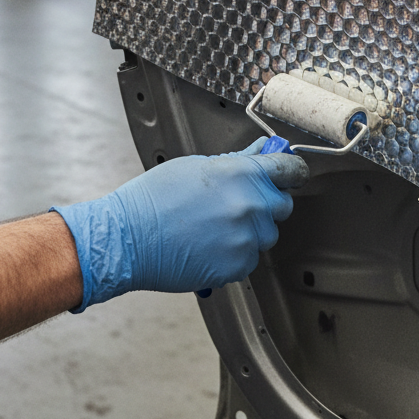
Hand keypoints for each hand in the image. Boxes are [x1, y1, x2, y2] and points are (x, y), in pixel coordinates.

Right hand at [53, 140, 308, 310]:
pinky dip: (235, 254)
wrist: (127, 238)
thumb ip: (236, 161)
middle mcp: (250, 206)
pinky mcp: (238, 267)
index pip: (290, 169)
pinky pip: (250, 258)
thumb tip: (261, 151)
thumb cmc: (153, 199)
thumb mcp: (195, 166)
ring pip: (266, 234)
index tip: (287, 174)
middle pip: (282, 205)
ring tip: (212, 227)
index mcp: (241, 174)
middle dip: (265, 203)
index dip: (289, 171)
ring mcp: (246, 239)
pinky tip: (208, 245)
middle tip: (235, 203)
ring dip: (249, 230)